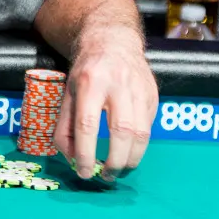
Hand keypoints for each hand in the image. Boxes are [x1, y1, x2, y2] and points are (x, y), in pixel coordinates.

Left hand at [52, 31, 158, 181]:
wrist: (113, 42)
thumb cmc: (87, 72)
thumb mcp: (67, 93)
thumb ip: (65, 127)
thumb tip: (72, 159)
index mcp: (90, 82)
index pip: (87, 124)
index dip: (86, 152)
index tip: (84, 172)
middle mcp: (117, 84)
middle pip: (121, 131)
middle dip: (114, 160)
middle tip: (106, 176)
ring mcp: (139, 89)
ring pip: (141, 133)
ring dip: (131, 159)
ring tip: (119, 170)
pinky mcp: (153, 95)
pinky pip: (149, 128)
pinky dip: (139, 145)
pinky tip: (128, 150)